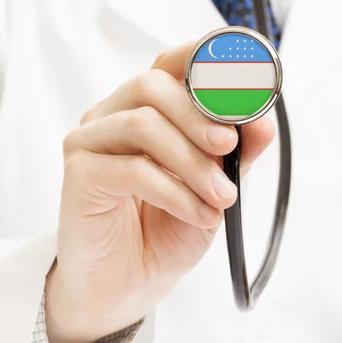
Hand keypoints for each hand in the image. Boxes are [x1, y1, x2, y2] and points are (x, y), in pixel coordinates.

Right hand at [46, 43, 273, 342]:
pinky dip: (175, 192)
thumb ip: (236, 153)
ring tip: (222, 197)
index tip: (244, 77)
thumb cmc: (167, 230)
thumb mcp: (215, 188)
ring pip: (142, 124)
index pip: (169, 64)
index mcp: (146, 109)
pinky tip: (198, 214)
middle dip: (200, 115)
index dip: (203, 58)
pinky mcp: (79, 176)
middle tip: (229, 147)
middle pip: (152, 85)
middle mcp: (113, 116)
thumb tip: (263, 120)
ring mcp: (90, 142)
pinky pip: (132, 170)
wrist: (129, 284)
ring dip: (193, 162)